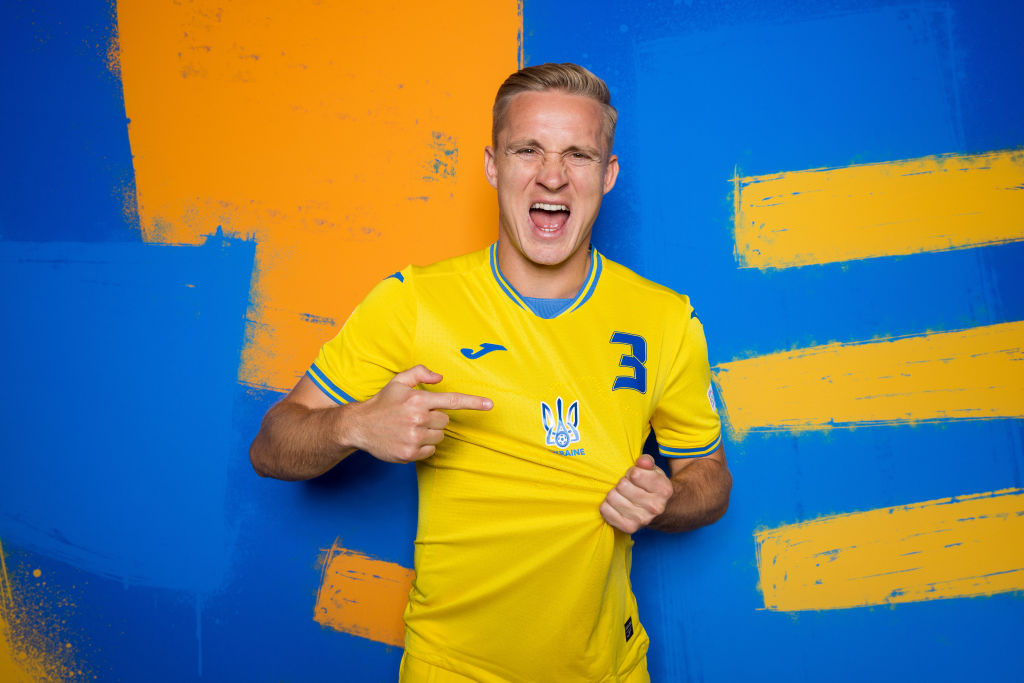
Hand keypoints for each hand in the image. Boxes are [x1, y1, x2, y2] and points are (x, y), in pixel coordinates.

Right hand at [346, 365, 491, 462]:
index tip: (490, 404)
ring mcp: (413, 438)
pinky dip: (423, 446)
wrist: (359, 426)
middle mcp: (417, 419)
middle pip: (445, 421)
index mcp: (418, 399)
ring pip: (439, 436)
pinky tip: (407, 439)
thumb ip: (420, 373)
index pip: (452, 401)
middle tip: (416, 416)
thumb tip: (440, 377)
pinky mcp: (409, 454)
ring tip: (409, 428)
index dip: (473, 402)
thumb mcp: (398, 381)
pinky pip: (430, 451)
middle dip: (435, 418)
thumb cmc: (382, 403)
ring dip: (429, 432)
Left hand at [600, 454, 673, 532]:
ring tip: (623, 495)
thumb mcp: (654, 471)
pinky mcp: (629, 528)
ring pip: (612, 497)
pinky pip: (605, 510)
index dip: (631, 472)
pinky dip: (607, 505)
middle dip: (622, 482)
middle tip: (628, 486)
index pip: (635, 474)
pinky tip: (617, 504)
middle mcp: (655, 507)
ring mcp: (642, 519)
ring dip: (614, 493)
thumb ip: (647, 461)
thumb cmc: (653, 487)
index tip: (634, 476)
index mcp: (663, 490)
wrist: (660, 513)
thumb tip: (642, 461)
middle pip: (622, 485)